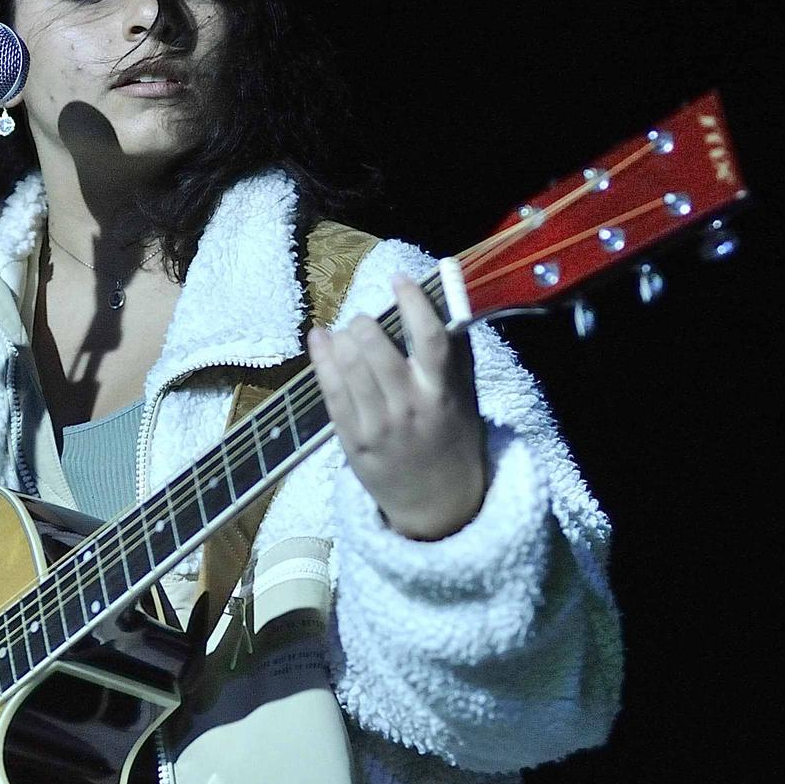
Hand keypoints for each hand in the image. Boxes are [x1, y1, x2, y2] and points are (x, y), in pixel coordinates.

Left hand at [308, 273, 488, 540]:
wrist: (439, 504)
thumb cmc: (453, 440)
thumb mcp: (465, 399)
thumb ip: (453, 355)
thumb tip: (443, 302)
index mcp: (443, 393)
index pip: (429, 337)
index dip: (412, 301)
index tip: (398, 280)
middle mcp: (410, 407)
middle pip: (377, 349)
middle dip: (364, 324)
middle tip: (362, 321)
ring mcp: (379, 425)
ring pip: (350, 366)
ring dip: (341, 338)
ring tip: (342, 332)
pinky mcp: (353, 441)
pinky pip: (331, 392)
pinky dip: (322, 360)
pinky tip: (320, 340)